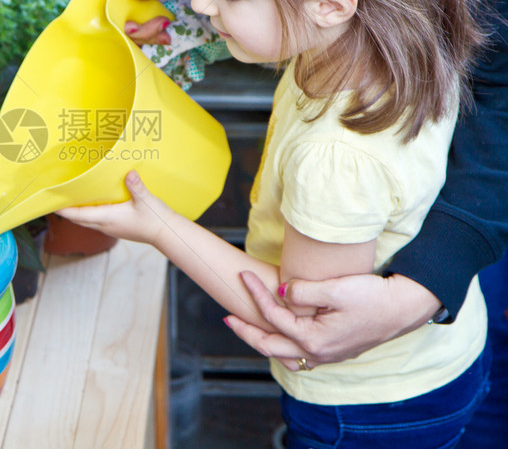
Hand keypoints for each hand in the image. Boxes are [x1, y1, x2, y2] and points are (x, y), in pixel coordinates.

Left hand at [56, 170, 175, 245]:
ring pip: (86, 221)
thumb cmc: (156, 218)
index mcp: (108, 218)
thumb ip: (137, 186)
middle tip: (55, 199)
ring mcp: (110, 229)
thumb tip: (129, 173)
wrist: (166, 233)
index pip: (79, 214)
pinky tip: (90, 204)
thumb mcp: (146, 200)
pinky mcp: (115, 228)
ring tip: (68, 199)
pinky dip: (87, 213)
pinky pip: (95, 221)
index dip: (64, 209)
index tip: (51, 204)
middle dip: (66, 210)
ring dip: (76, 212)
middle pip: (78, 219)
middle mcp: (105, 225)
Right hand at [111, 0, 196, 44]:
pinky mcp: (144, 17)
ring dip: (148, 36)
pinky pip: (144, 33)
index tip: (132, 27)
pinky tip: (166, 37)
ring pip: (131, 32)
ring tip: (166, 30)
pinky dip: (154, 37)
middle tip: (161, 25)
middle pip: (117, 24)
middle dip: (138, 32)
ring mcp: (131, 9)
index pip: (103, 5)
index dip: (112, 20)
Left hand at [225, 270, 440, 370]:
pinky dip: (283, 348)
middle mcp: (318, 353)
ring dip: (263, 343)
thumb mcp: (335, 289)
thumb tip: (279, 293)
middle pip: (269, 346)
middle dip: (245, 331)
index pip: (273, 316)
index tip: (242, 276)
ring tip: (246, 328)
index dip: (254, 295)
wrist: (405, 308)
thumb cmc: (373, 297)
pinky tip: (279, 337)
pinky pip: (300, 356)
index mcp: (314, 339)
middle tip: (227, 317)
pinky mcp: (335, 350)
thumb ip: (302, 291)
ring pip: (284, 356)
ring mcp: (327, 355)